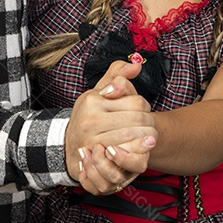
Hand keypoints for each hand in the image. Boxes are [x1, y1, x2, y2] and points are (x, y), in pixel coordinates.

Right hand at [65, 61, 156, 189]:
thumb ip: (118, 74)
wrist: (71, 143)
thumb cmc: (90, 113)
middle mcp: (90, 119)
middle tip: (151, 126)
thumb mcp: (100, 90)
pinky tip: (141, 148)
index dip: (145, 106)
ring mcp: (91, 140)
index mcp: (92, 100)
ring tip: (150, 137)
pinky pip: (124, 154)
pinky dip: (136, 151)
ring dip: (146, 138)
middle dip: (148, 123)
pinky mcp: (96, 158)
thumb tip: (137, 64)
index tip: (143, 110)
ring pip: (132, 137)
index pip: (134, 101)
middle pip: (136, 119)